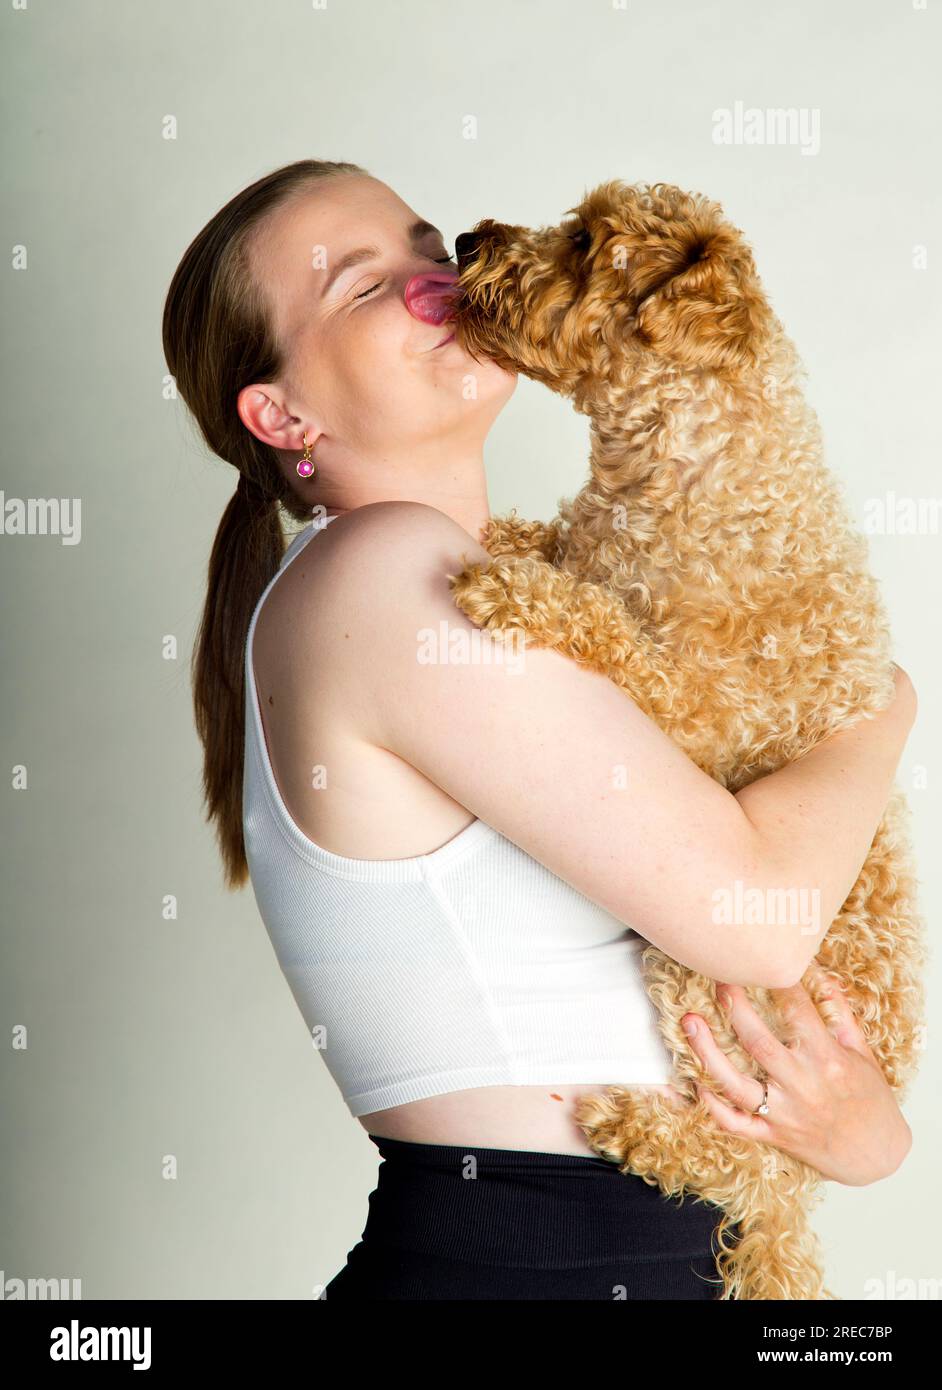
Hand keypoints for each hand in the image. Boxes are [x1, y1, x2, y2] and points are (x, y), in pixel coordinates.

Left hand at [677, 979, 912, 1185]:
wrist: (877, 1155)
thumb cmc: (871, 1100)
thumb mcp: (862, 1052)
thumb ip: (839, 1013)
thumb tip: (822, 974)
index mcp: (828, 1059)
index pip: (797, 1011)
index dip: (778, 982)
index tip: (763, 961)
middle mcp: (802, 1085)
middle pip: (758, 1042)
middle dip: (734, 1008)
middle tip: (719, 980)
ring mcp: (784, 1113)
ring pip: (736, 1083)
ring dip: (708, 1052)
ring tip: (690, 1022)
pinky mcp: (773, 1136)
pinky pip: (735, 1123)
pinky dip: (713, 1106)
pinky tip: (696, 1083)